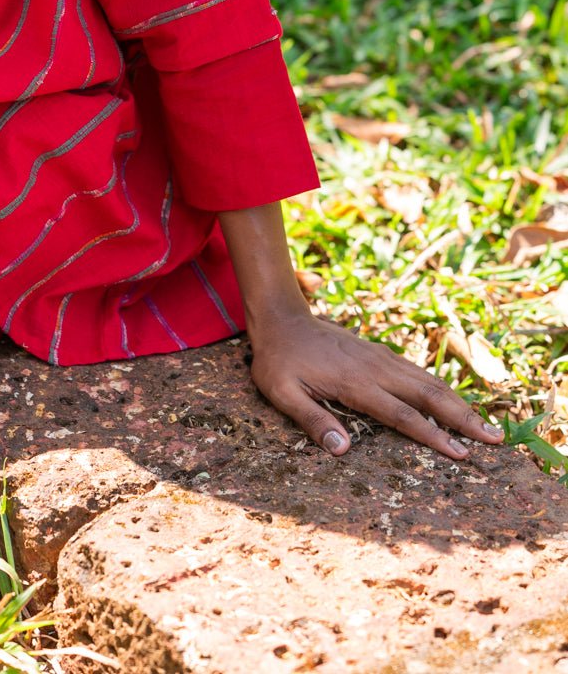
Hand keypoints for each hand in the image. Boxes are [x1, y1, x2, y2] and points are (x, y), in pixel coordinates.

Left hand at [248, 308, 504, 459]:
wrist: (282, 319)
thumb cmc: (278, 361)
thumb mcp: (282, 392)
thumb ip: (312, 419)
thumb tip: (342, 450)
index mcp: (355, 383)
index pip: (402, 415)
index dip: (433, 436)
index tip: (461, 454)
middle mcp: (375, 368)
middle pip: (429, 395)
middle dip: (464, 418)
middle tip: (495, 439)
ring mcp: (380, 358)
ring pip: (428, 381)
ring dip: (459, 402)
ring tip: (486, 424)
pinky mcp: (379, 353)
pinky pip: (417, 372)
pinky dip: (441, 387)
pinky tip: (453, 400)